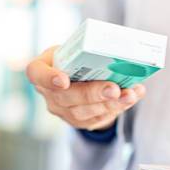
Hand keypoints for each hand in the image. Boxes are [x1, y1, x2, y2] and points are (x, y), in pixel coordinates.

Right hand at [26, 46, 145, 129]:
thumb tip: (119, 49)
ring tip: (130, 95)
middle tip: (114, 89)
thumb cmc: (74, 58)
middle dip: (93, 94)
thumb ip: (86, 49)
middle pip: (67, 97)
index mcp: (41, 69)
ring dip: (111, 104)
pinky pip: (98, 118)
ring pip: (85, 112)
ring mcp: (63, 111)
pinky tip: (132, 97)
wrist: (77, 78)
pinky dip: (118, 107)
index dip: (48, 78)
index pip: (37, 73)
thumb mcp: (72, 48)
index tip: (63, 81)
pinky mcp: (80, 122)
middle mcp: (48, 94)